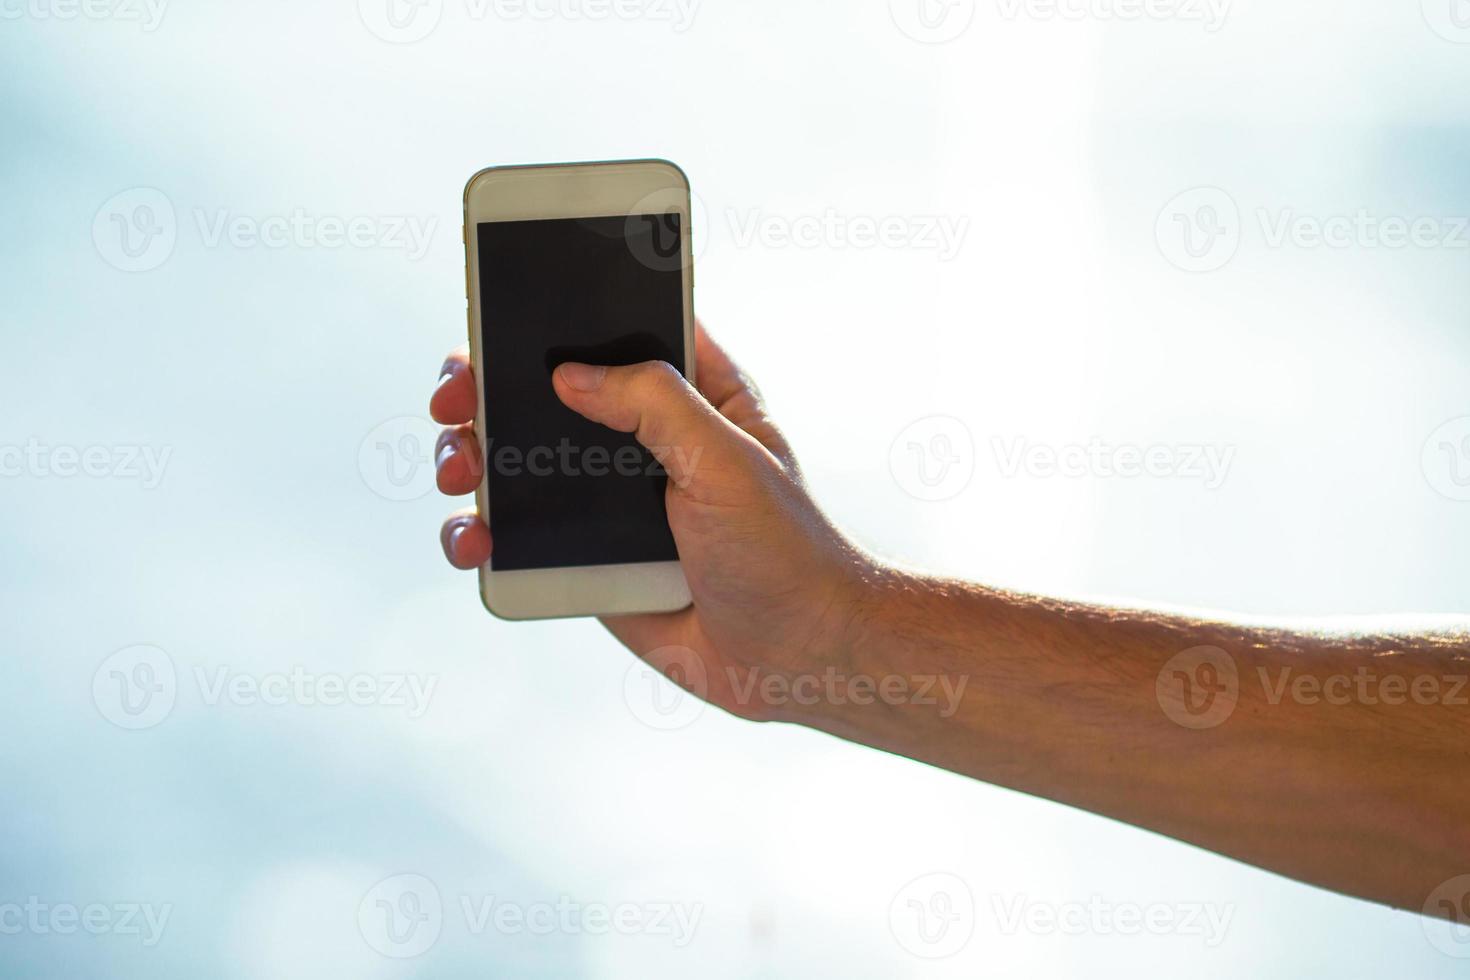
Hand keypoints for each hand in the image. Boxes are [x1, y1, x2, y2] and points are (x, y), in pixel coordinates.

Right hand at [429, 322, 881, 719]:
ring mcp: (609, 500)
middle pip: (546, 392)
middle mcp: (642, 439)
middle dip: (487, 389)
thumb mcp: (726, 460)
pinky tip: (473, 539)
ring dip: (472, 459)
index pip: (616, 328)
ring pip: (520, 463)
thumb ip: (653, 403)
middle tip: (456, 399)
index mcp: (692, 393)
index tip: (499, 313)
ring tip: (459, 471)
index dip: (557, 315)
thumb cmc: (787, 552)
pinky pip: (519, 537)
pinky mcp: (586, 557)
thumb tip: (567, 375)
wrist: (796, 658)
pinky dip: (481, 534)